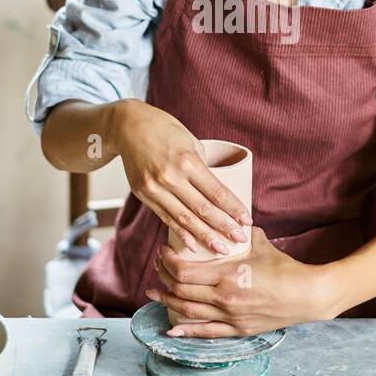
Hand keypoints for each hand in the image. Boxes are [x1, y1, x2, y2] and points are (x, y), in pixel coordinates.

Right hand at [111, 100, 251, 255]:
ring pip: (184, 218)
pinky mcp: (144, 195)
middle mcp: (171, 176)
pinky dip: (181, 233)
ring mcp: (155, 188)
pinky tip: (194, 245)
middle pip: (203, 209)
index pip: (216, 192)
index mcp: (187, 160)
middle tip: (240, 239)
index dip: (233, 209)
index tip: (247, 220)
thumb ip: (202, 167)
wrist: (128, 126)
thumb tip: (217, 192)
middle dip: (224, 227)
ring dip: (205, 236)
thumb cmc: (164, 129)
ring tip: (221, 249)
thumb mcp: (190, 141)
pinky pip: (166, 218)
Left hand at [146, 228, 332, 336]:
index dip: (167, 263)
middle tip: (158, 268)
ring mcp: (230, 317)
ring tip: (155, 293)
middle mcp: (224, 298)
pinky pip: (206, 332)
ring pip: (188, 312)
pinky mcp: (238, 329)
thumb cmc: (285, 268)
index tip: (162, 253)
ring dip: (168, 302)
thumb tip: (228, 221)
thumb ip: (239, 234)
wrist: (307, 295)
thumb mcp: (260, 244)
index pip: (184, 271)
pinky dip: (186, 330)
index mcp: (227, 275)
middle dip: (164, 278)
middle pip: (181, 291)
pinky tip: (172, 328)